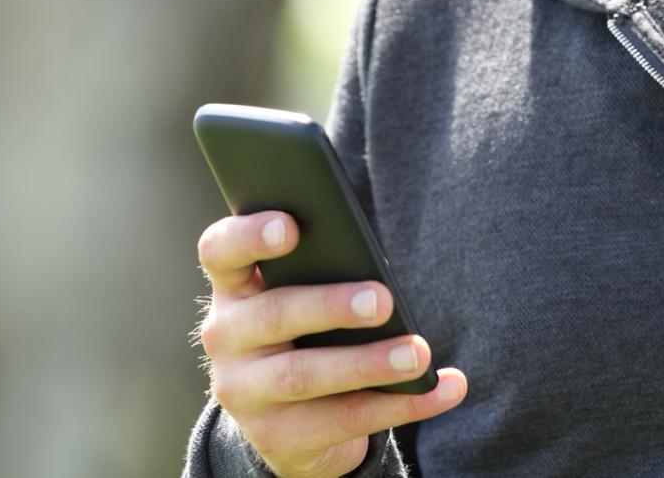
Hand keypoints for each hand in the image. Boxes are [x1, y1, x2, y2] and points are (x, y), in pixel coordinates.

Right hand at [196, 211, 468, 477]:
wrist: (286, 421)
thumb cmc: (306, 332)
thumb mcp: (299, 297)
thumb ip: (320, 272)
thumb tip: (377, 275)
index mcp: (235, 287)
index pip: (221, 251)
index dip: (248, 236)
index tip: (290, 226)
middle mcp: (227, 337)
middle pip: (273, 314)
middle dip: (331, 306)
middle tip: (383, 301)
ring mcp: (244, 392)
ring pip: (305, 376)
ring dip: (367, 365)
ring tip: (417, 354)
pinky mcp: (276, 437)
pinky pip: (343, 420)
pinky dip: (402, 405)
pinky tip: (442, 389)